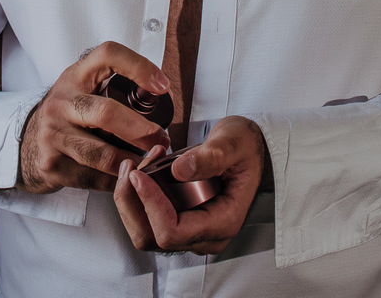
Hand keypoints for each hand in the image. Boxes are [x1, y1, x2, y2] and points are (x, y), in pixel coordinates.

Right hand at [18, 42, 172, 193]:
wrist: (26, 144)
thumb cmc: (68, 114)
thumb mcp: (85, 89)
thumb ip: (116, 87)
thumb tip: (163, 96)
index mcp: (76, 76)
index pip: (107, 55)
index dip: (139, 67)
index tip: (162, 86)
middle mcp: (61, 103)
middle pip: (106, 113)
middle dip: (142, 130)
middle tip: (162, 139)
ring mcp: (53, 135)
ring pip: (102, 154)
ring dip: (134, 161)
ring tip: (150, 160)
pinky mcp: (52, 165)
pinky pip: (94, 178)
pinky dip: (116, 179)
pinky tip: (126, 175)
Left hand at [113, 115, 268, 254]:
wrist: (249, 150)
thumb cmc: (245, 148)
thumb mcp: (234, 143)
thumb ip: (211, 156)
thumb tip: (180, 171)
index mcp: (222, 222)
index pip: (172, 232)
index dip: (150, 205)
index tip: (139, 175)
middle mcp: (206, 236)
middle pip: (151, 237)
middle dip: (132, 203)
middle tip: (131, 167)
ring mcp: (192, 232)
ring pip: (145, 232)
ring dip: (131, 200)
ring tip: (137, 164)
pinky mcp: (181, 222)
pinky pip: (148, 221)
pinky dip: (137, 198)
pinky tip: (143, 170)